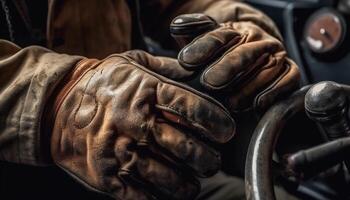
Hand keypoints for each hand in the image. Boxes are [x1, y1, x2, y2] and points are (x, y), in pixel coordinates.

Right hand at [48, 52, 234, 199]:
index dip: (216, 122)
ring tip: (193, 181)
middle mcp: (135, 123)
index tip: (226, 132)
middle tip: (211, 160)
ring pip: (170, 178)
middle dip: (207, 159)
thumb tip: (198, 71)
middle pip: (187, 148)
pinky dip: (161, 197)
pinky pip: (143, 196)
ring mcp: (120, 152)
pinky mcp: (107, 176)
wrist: (56, 108)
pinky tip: (169, 192)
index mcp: (145, 92)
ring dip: (189, 183)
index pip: (193, 108)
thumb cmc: (101, 84)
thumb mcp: (132, 63)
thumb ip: (167, 68)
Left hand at [170, 14, 299, 112]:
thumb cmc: (222, 55)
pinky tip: (258, 104)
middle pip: (244, 53)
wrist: (253, 56)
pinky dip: (274, 92)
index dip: (202, 48)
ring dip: (248, 87)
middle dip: (227, 68)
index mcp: (235, 31)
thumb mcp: (205, 42)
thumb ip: (193, 34)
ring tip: (231, 103)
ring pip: (266, 69)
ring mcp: (275, 56)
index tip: (185, 61)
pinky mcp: (289, 72)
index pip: (219, 36)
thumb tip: (177, 26)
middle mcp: (258, 40)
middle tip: (210, 83)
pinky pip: (287, 80)